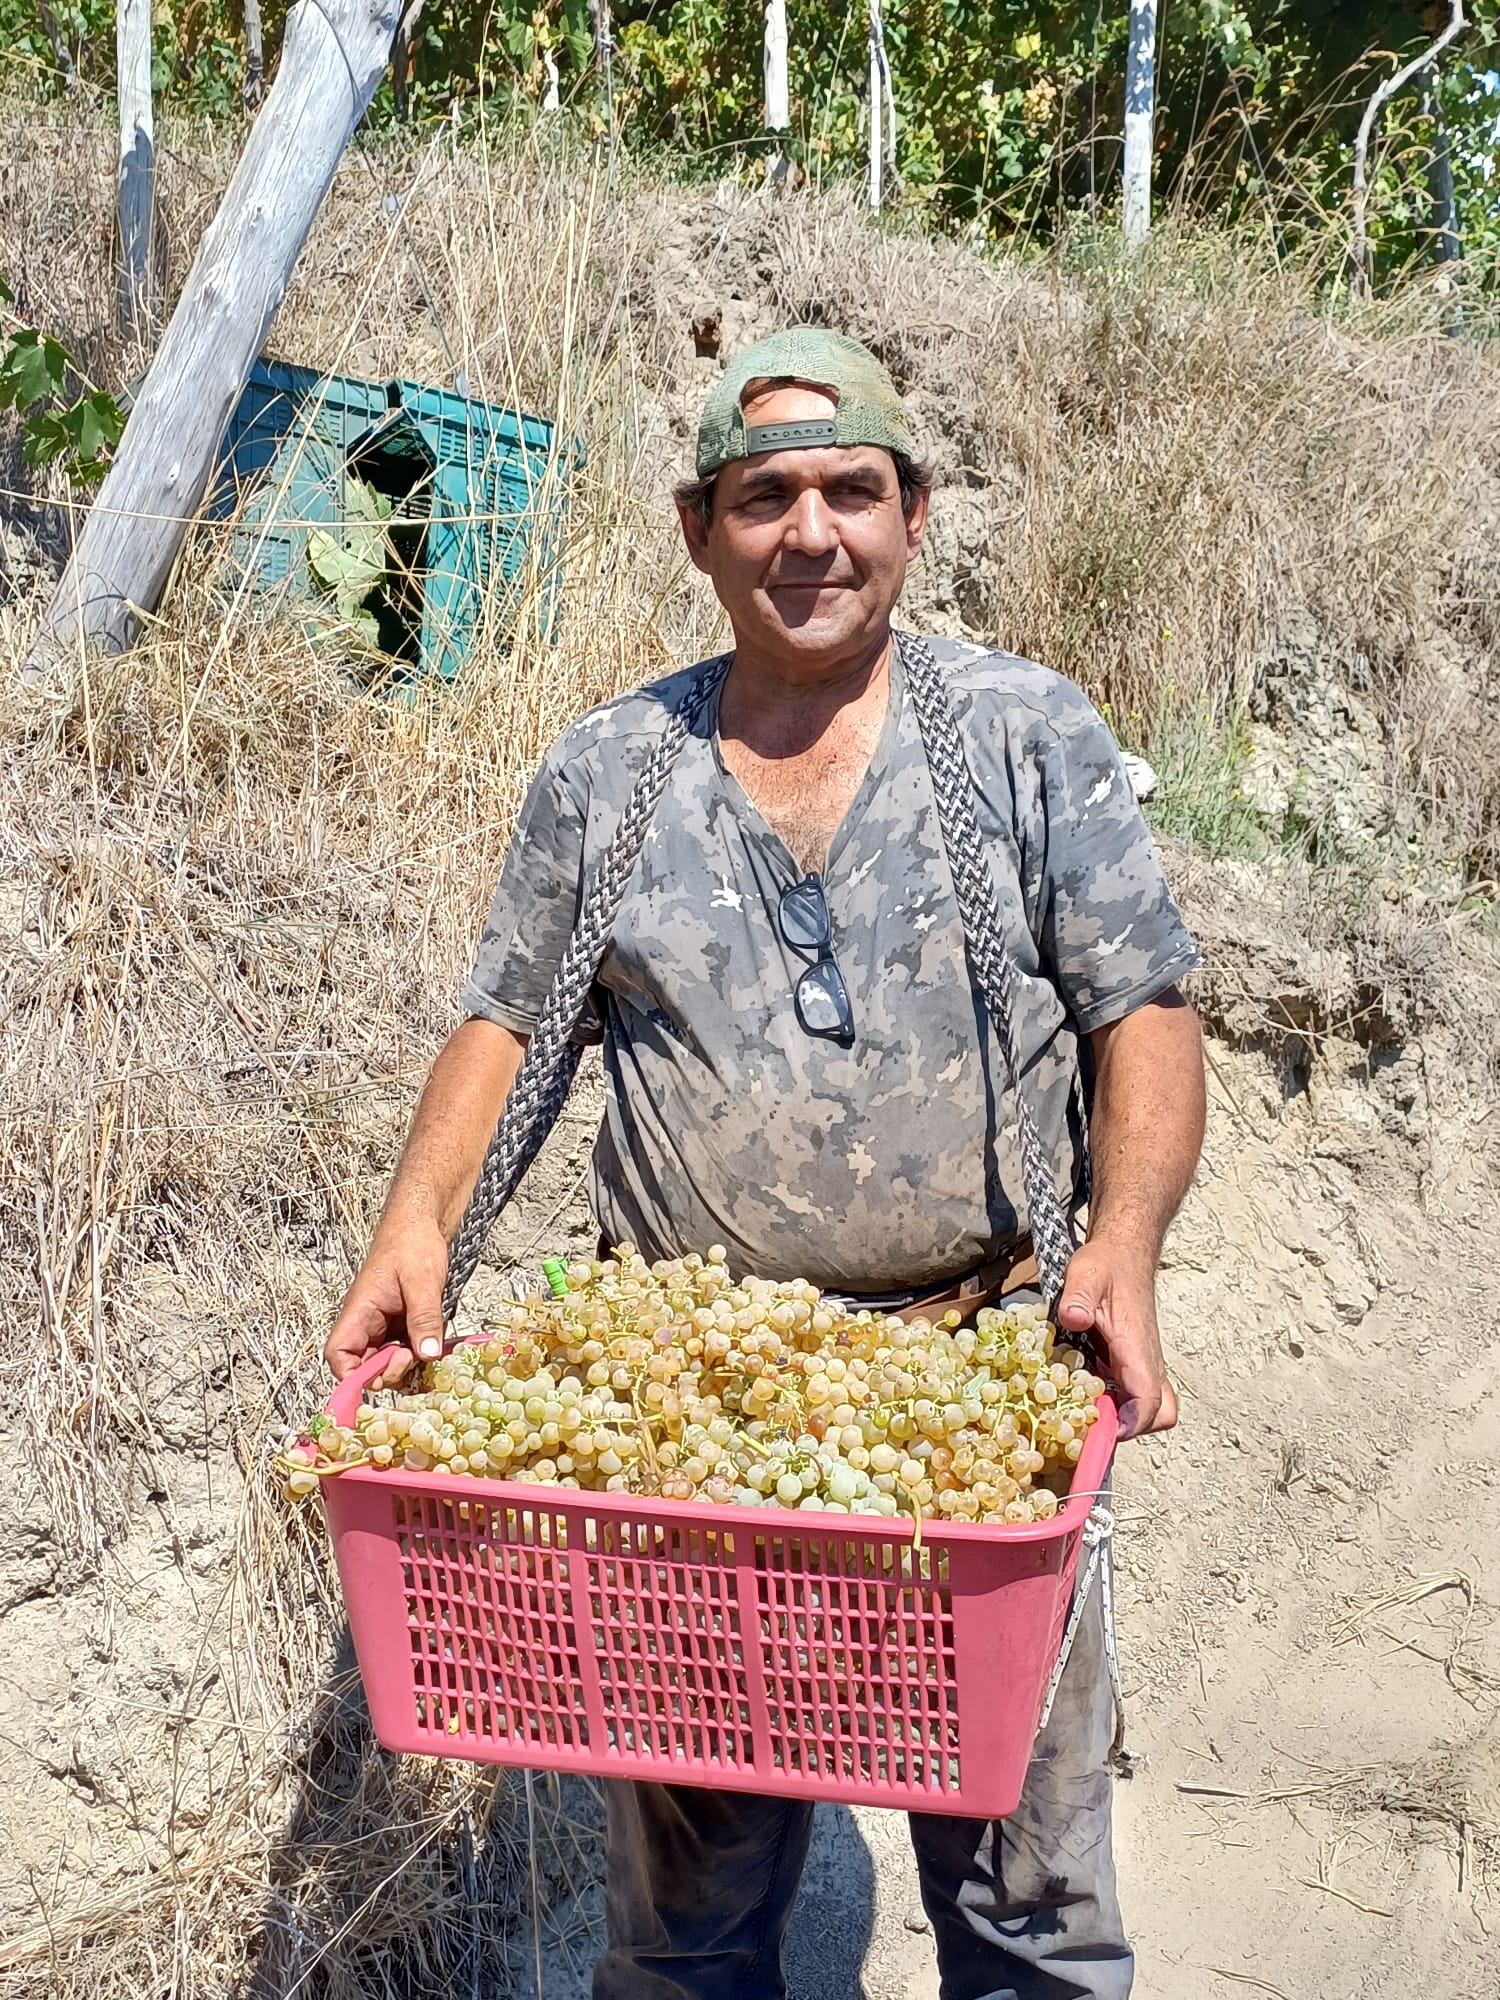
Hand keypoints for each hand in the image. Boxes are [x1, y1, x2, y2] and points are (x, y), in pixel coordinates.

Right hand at [325, 1219, 448, 1384]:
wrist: (420, 1224)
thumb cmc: (412, 1244)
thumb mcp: (422, 1281)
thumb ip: (424, 1318)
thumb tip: (427, 1355)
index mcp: (359, 1311)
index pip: (338, 1354)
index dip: (352, 1376)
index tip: (380, 1378)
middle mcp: (367, 1323)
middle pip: (363, 1367)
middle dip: (387, 1373)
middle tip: (413, 1357)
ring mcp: (384, 1326)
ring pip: (386, 1362)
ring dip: (406, 1366)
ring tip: (427, 1350)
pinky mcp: (401, 1326)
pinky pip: (404, 1351)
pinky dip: (418, 1355)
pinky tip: (434, 1345)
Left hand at [1055, 1236, 1176, 1439]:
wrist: (1124, 1255)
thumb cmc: (1107, 1266)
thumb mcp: (1086, 1274)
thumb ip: (1079, 1296)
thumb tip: (1073, 1318)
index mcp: (1138, 1348)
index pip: (1149, 1399)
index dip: (1132, 1423)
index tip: (1104, 1432)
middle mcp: (1146, 1362)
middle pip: (1159, 1414)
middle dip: (1131, 1429)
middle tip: (1090, 1424)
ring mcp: (1141, 1365)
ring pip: (1150, 1408)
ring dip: (1122, 1419)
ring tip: (1082, 1413)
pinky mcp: (1131, 1364)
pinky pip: (1134, 1396)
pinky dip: (1115, 1405)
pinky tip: (1081, 1395)